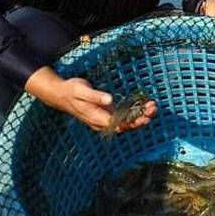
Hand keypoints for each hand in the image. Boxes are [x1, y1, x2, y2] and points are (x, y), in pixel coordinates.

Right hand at [23, 67, 157, 131]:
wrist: (61, 95)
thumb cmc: (71, 91)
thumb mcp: (80, 90)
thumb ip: (95, 96)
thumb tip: (109, 100)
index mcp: (96, 118)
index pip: (118, 124)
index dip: (133, 121)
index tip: (145, 114)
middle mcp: (101, 122)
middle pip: (125, 126)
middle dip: (141, 119)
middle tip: (153, 108)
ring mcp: (104, 119)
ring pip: (125, 122)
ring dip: (140, 116)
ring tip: (153, 107)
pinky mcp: (106, 114)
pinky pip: (122, 117)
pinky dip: (134, 112)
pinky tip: (144, 105)